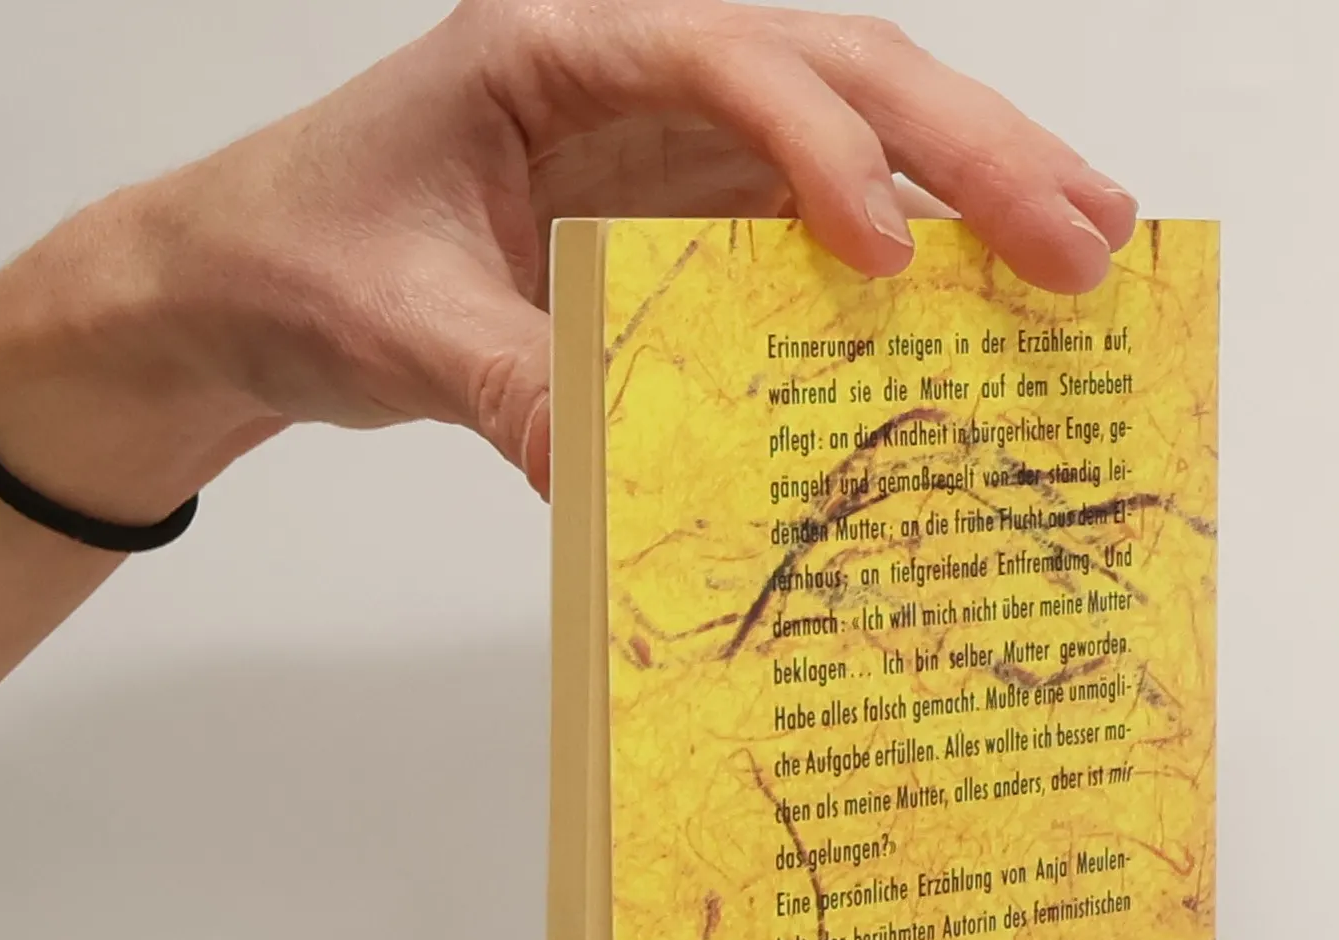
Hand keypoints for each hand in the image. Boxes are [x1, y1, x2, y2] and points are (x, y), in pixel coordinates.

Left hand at [0, 0, 1138, 505]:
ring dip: (979, 180)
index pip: (724, 63)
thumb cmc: (296, 257)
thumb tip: (620, 489)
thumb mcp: (395, 325)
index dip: (816, 150)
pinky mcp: (689, 218)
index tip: (876, 257)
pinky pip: (823, 219)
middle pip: (837, 71)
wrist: (245, 281)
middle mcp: (638, 76)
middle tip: (1083, 234)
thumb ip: (509, 389)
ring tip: (1093, 242)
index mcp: (555, 50)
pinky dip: (918, 250)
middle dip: (968, 146)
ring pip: (859, 128)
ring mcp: (674, 145)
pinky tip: (990, 293)